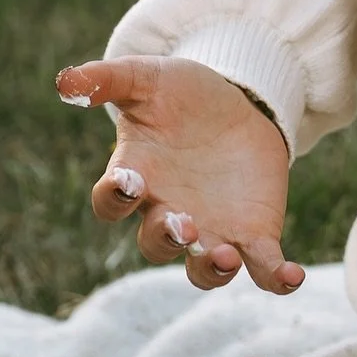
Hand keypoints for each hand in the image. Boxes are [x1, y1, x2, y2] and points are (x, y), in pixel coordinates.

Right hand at [56, 56, 302, 293]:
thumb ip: (107, 80)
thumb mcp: (146, 78)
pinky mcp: (253, 234)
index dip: (115, 198)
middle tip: (182, 225)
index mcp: (136, 178)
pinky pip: (262, 268)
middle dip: (166, 238)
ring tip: (226, 256)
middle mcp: (167, 212)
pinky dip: (275, 278)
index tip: (128, 182)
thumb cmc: (181, 94)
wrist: (237, 103)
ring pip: (202, 269)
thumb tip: (65, 83)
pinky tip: (291, 276)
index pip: (111, 203)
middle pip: (155, 244)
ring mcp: (211, 229)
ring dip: (211, 269)